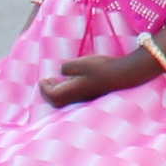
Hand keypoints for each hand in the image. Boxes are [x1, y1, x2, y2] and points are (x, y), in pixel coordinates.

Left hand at [40, 50, 160, 106]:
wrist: (122, 75)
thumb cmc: (100, 68)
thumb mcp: (80, 63)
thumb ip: (67, 68)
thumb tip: (62, 73)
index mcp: (71, 91)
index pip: (51, 94)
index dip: (44, 88)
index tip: (42, 79)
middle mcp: (76, 98)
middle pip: (57, 102)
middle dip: (49, 93)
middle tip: (47, 81)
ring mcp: (85, 98)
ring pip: (65, 100)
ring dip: (58, 92)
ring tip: (57, 80)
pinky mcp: (92, 95)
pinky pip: (73, 97)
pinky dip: (67, 90)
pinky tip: (72, 81)